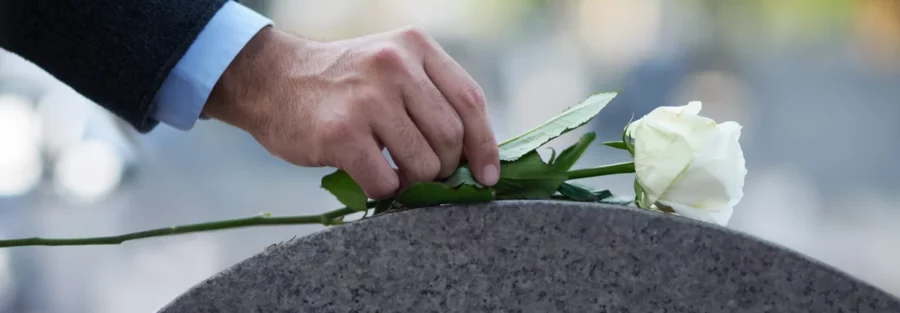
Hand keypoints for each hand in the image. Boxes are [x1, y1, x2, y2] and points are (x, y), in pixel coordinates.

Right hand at [202, 26, 499, 198]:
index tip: (487, 175)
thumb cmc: (341, 85)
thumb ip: (430, 96)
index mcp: (416, 46)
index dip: (485, 145)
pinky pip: (386, 182)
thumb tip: (476, 155)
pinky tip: (372, 179)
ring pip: (424, 164)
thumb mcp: (391, 66)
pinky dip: (385, 192)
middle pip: (451, 137)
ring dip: (414, 182)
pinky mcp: (342, 133)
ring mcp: (368, 98)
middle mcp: (395, 65)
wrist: (271, 79)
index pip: (470, 101)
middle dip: (445, 168)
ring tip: (395, 174)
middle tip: (425, 174)